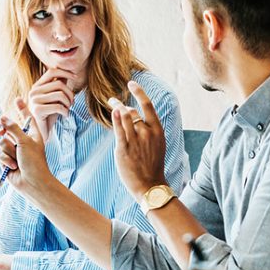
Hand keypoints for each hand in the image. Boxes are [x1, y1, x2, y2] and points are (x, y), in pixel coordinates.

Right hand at [0, 99, 56, 196]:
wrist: (32, 183)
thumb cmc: (34, 162)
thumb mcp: (25, 142)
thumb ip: (13, 128)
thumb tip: (2, 117)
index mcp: (32, 134)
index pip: (26, 118)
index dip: (22, 108)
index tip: (18, 99)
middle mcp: (22, 141)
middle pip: (8, 129)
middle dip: (4, 131)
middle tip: (0, 131)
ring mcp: (14, 150)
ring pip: (1, 142)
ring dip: (8, 151)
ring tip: (17, 159)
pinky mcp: (7, 160)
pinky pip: (0, 154)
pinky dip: (6, 160)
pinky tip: (13, 166)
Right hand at [26, 68, 76, 137]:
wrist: (41, 133)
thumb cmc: (49, 115)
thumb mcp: (55, 98)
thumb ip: (58, 86)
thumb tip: (68, 73)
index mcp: (37, 86)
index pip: (52, 71)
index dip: (65, 72)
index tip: (76, 77)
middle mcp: (33, 91)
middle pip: (59, 84)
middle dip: (70, 93)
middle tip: (72, 103)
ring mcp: (34, 101)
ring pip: (60, 95)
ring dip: (69, 103)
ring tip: (68, 109)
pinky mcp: (38, 110)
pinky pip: (58, 106)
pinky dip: (66, 111)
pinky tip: (65, 115)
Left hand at [110, 81, 166, 196]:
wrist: (150, 185)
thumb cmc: (152, 165)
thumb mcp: (157, 144)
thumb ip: (147, 130)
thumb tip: (133, 116)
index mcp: (157, 131)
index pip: (148, 105)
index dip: (139, 92)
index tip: (132, 83)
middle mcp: (147, 133)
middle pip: (132, 112)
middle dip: (121, 105)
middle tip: (113, 100)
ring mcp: (136, 140)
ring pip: (124, 118)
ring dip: (116, 108)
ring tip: (111, 103)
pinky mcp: (124, 148)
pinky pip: (119, 130)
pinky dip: (115, 119)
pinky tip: (113, 111)